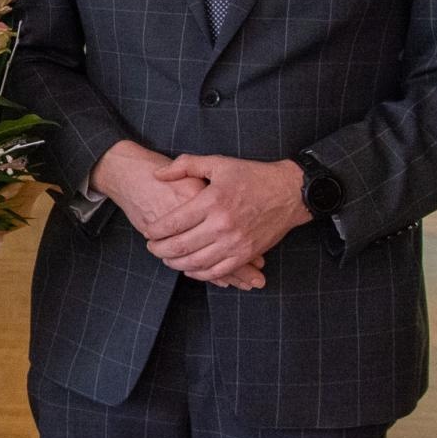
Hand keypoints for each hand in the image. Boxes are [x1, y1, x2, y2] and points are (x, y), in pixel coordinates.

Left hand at [94, 141, 266, 289]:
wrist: (289, 192)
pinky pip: (218, 271)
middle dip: (160, 250)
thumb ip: (185, 166)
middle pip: (180, 246)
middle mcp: (222, 225)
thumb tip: (158, 174)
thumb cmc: (251, 176)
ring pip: (196, 263)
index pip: (173, 223)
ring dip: (176, 264)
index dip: (155, 231)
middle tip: (151, 248)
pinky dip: (200, 273)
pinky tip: (190, 268)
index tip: (147, 232)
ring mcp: (235, 242)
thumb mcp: (217, 163)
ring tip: (166, 259)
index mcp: (212, 202)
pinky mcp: (246, 254)